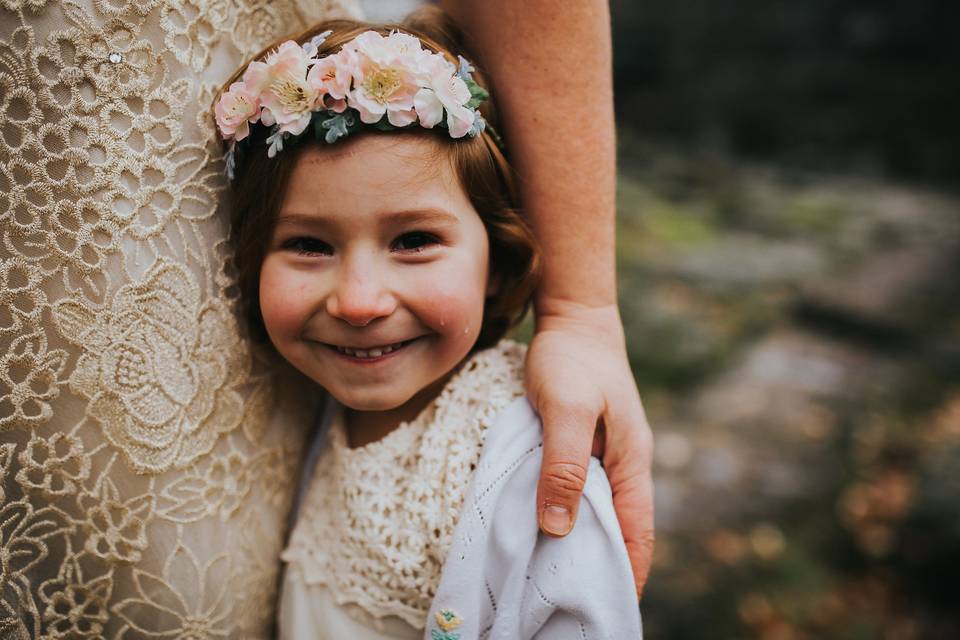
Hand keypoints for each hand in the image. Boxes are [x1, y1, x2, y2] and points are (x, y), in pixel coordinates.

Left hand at [525, 302, 654, 597]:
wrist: (571, 317)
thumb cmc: (573, 360)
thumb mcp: (567, 411)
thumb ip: (563, 465)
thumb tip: (557, 528)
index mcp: (631, 462)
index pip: (638, 531)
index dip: (628, 571)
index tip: (608, 605)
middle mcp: (621, 464)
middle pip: (616, 527)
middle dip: (598, 563)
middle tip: (566, 599)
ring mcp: (601, 454)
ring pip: (592, 509)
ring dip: (575, 538)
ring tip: (546, 573)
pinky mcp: (579, 444)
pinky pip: (572, 487)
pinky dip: (560, 510)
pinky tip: (535, 524)